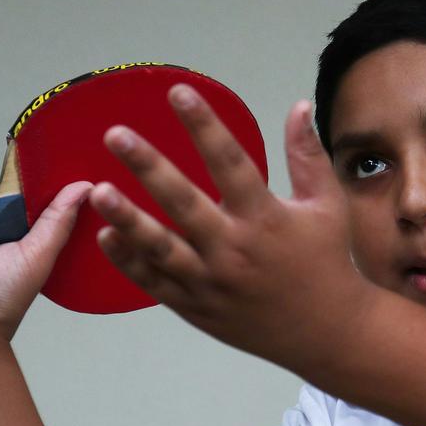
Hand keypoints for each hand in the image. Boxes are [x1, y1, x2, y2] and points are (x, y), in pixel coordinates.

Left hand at [90, 84, 372, 369]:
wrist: (326, 332)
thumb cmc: (327, 262)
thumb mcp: (328, 205)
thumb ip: (307, 156)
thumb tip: (297, 107)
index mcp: (266, 218)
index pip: (230, 162)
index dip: (204, 125)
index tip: (178, 93)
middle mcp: (235, 248)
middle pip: (184, 202)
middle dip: (148, 166)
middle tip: (115, 135)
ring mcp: (212, 281)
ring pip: (160, 247)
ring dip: (127, 218)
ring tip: (97, 191)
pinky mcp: (197, 307)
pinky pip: (155, 283)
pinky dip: (128, 261)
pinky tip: (105, 236)